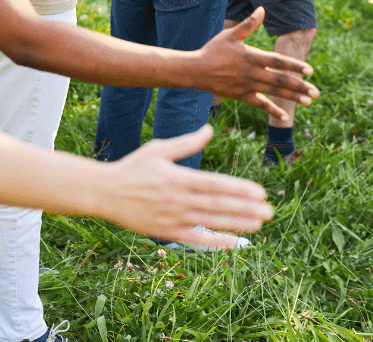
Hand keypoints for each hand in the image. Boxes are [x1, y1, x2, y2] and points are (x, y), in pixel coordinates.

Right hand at [106, 125, 272, 245]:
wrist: (103, 192)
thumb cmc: (134, 167)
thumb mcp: (160, 148)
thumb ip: (187, 142)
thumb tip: (210, 129)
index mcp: (178, 177)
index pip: (215, 185)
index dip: (238, 189)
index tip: (260, 192)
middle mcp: (177, 199)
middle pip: (217, 205)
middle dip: (245, 209)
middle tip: (270, 211)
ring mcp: (171, 218)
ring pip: (210, 222)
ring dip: (236, 224)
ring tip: (259, 224)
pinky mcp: (165, 232)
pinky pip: (194, 239)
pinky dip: (214, 242)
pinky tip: (234, 243)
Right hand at [195, 8, 319, 120]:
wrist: (195, 71)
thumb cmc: (214, 50)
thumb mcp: (231, 34)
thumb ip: (249, 24)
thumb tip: (262, 9)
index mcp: (252, 57)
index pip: (278, 62)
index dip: (294, 66)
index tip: (310, 71)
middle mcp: (253, 73)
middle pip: (280, 81)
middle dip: (300, 86)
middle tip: (316, 92)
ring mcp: (248, 86)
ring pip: (274, 93)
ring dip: (293, 97)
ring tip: (309, 101)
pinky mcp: (242, 96)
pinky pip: (260, 104)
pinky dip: (273, 110)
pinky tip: (285, 117)